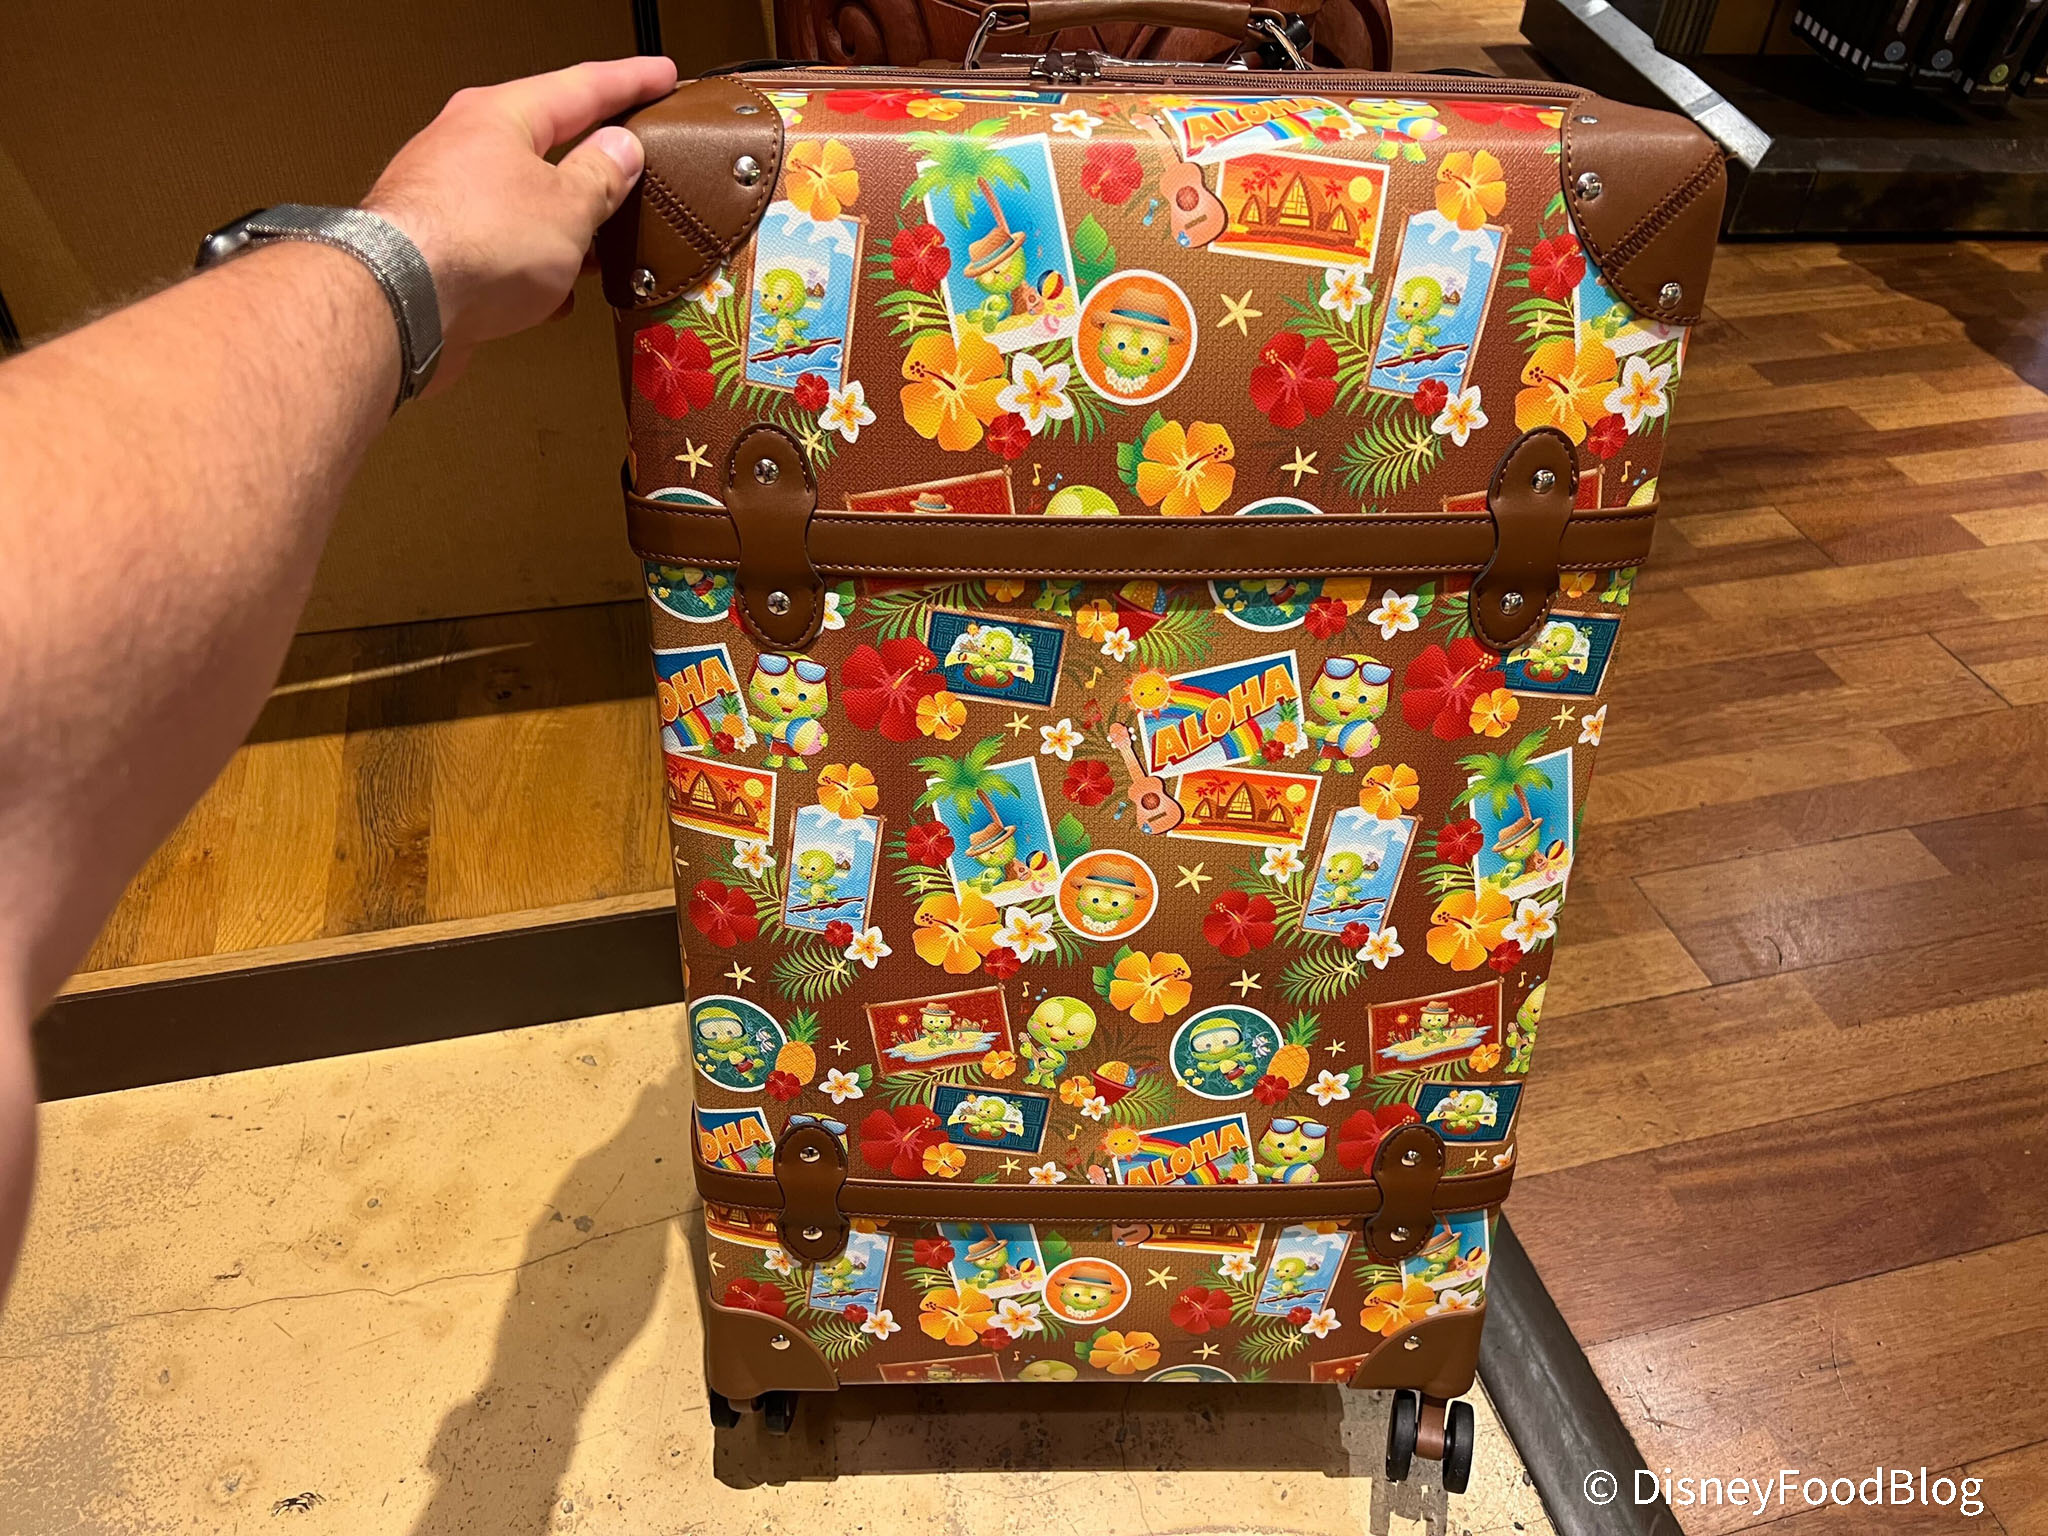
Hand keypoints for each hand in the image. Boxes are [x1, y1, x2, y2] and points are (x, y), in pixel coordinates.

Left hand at [362, 55, 678, 390]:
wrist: (401, 304)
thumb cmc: (473, 242)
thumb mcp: (569, 206)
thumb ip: (602, 176)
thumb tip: (620, 151)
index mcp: (500, 116)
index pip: (580, 86)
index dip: (628, 81)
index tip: (660, 76)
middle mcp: (466, 147)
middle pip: (545, 142)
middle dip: (592, 158)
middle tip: (634, 161)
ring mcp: (447, 198)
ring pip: (523, 201)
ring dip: (565, 223)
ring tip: (601, 242)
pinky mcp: (438, 250)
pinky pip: (501, 247)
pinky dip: (534, 266)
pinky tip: (553, 292)